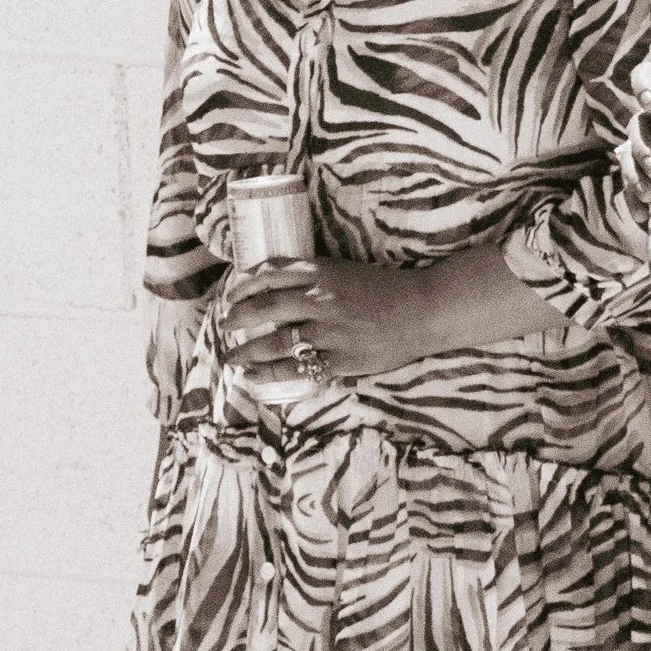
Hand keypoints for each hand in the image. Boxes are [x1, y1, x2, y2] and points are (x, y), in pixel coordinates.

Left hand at [218, 258, 440, 387]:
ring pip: (276, 341)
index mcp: (324, 273)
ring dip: (247, 350)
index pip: (271, 273)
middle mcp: (322, 299)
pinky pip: (298, 368)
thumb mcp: (348, 273)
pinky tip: (252, 377)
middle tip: (225, 325)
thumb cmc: (388, 290)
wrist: (425, 310)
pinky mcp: (342, 358)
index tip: (231, 295)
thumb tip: (276, 290)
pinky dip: (270, 373)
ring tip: (231, 357)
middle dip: (238, 317)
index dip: (244, 285)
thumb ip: (316, 280)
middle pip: (266, 307)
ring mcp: (331, 330)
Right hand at [621, 66, 650, 232]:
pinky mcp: (640, 181)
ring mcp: (643, 155)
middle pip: (636, 127)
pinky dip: (633, 202)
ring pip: (628, 158)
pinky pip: (628, 189)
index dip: (644, 84)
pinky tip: (642, 214)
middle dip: (642, 146)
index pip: (648, 82)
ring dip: (635, 175)